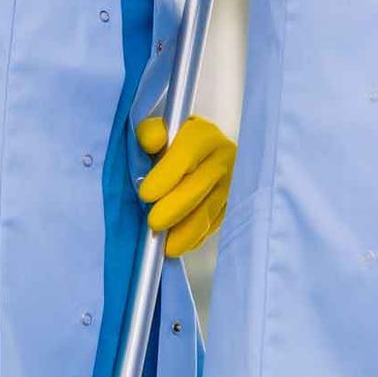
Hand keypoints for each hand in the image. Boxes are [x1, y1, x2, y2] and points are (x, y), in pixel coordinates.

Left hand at [136, 115, 235, 257]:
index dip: (166, 175)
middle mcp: (223, 157)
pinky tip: (179, 245)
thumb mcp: (158, 130)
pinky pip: (215, 224)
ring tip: (166, 246)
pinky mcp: (232, 204)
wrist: (197, 152)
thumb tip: (151, 142)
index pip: (186, 154)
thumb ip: (150, 133)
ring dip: (187, 231)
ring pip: (210, 210)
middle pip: (200, 185)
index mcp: (203, 135)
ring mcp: (232, 183)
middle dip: (175, 208)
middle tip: (153, 223)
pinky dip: (196, 237)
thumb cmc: (171, 142)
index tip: (145, 194)